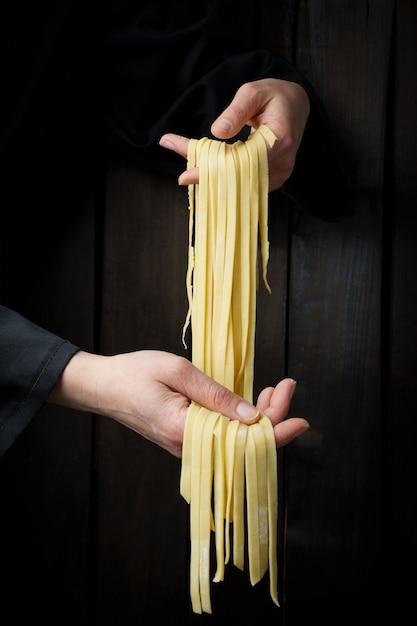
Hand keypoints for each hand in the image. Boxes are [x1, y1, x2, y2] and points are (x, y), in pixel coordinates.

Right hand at [48, 349, 308, 456]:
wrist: (102, 386)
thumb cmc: (134, 374)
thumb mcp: (178, 372)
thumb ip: (216, 395)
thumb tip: (253, 415)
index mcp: (185, 431)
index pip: (243, 440)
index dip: (276, 427)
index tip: (298, 410)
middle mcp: (189, 447)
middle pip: (244, 445)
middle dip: (273, 418)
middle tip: (287, 386)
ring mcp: (187, 447)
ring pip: (235, 443)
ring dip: (259, 420)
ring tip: (276, 392)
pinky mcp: (186, 441)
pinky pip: (222, 439)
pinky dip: (241, 422)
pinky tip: (252, 405)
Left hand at [159, 78, 309, 191]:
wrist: (295, 106)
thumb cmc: (273, 96)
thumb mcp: (253, 92)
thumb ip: (236, 111)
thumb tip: (217, 131)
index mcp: (279, 139)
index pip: (243, 162)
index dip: (214, 170)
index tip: (187, 176)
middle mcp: (283, 162)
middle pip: (240, 178)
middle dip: (209, 176)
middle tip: (183, 177)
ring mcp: (279, 174)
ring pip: (242, 184)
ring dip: (217, 178)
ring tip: (194, 169)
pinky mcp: (273, 180)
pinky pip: (247, 184)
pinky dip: (228, 179)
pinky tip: (212, 171)